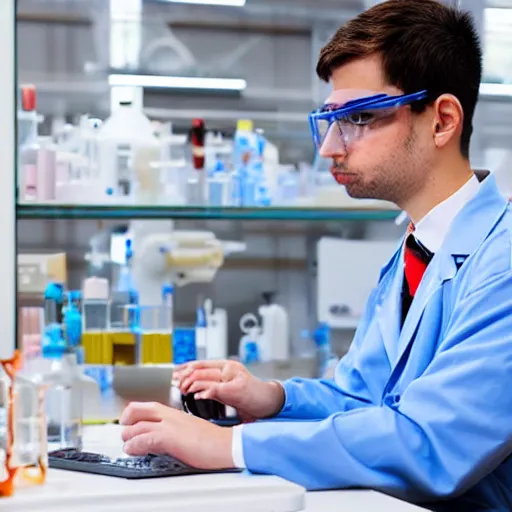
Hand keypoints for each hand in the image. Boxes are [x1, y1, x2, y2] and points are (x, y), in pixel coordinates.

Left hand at [120, 401, 234, 469]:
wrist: (226, 444)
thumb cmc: (212, 439)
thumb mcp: (190, 428)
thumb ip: (175, 429)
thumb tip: (164, 439)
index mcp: (175, 412)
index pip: (148, 406)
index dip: (133, 413)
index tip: (129, 421)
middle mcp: (170, 415)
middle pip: (137, 410)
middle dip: (126, 420)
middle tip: (125, 432)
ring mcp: (169, 425)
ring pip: (137, 426)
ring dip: (128, 437)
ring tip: (128, 445)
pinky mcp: (170, 437)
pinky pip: (144, 440)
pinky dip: (134, 445)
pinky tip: (133, 450)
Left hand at [174, 360, 284, 421]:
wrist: (269, 401)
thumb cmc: (251, 397)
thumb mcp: (229, 389)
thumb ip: (214, 386)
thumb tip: (194, 388)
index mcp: (227, 366)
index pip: (202, 363)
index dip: (186, 367)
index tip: (176, 373)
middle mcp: (230, 368)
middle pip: (201, 368)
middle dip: (185, 376)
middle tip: (177, 383)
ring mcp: (234, 377)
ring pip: (206, 376)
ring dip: (192, 384)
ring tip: (185, 389)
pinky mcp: (237, 388)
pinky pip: (217, 388)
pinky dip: (205, 392)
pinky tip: (198, 395)